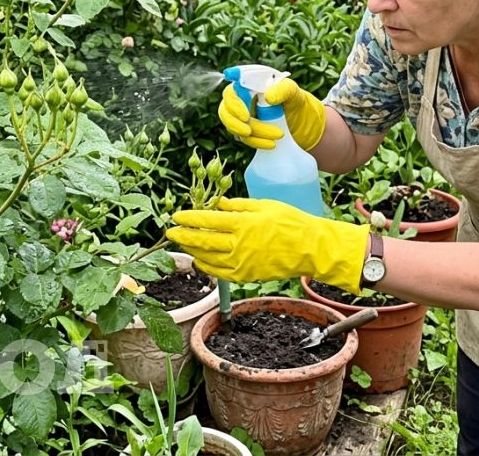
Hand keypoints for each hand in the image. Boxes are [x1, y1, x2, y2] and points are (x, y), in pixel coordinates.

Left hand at [167, 198, 368, 293]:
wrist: (309, 248)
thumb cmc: (290, 222)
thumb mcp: (264, 205)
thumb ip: (238, 205)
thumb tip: (217, 204)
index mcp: (242, 223)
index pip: (208, 220)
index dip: (189, 219)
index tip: (176, 217)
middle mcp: (238, 244)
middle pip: (203, 241)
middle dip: (183, 236)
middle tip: (169, 233)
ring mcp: (241, 262)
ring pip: (208, 258)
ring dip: (192, 251)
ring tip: (183, 245)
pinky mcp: (246, 275)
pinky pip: (219, 273)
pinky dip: (206, 266)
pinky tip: (200, 260)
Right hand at [217, 78, 326, 150]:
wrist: (303, 126)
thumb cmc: (297, 103)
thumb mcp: (294, 93)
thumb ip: (283, 90)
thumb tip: (268, 97)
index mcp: (252, 83)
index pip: (235, 81)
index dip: (232, 85)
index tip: (234, 88)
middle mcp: (243, 98)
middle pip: (226, 106)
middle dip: (235, 118)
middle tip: (248, 126)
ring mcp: (242, 115)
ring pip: (233, 124)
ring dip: (250, 133)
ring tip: (275, 137)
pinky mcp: (246, 131)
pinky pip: (243, 138)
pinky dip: (256, 142)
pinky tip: (271, 144)